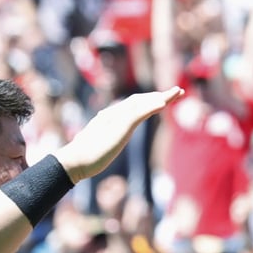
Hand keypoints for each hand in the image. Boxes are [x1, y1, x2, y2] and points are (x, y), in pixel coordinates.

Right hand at [58, 87, 183, 180]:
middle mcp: (114, 115)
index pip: (134, 106)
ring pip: (142, 103)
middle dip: (160, 96)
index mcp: (112, 120)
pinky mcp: (120, 125)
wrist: (75, 161)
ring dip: (161, 97)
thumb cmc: (84, 157)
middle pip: (140, 101)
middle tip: (178, 91)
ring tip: (176, 93)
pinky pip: (138, 113)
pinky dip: (151, 106)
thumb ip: (102, 141)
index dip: (150, 102)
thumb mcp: (98, 147)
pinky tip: (163, 103)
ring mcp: (117, 119)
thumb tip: (99, 144)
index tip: (164, 100)